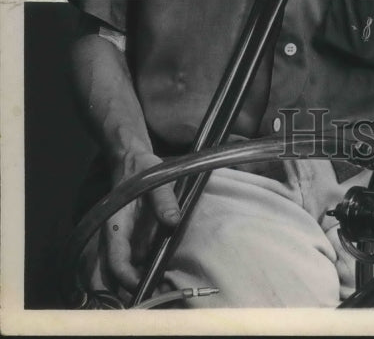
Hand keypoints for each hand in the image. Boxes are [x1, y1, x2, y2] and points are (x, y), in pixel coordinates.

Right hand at [100, 150, 180, 295]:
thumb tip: (173, 221)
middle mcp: (116, 239)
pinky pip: (134, 263)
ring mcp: (124, 242)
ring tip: (163, 292)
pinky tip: (161, 278)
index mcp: (116, 228)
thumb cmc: (142, 171)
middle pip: (114, 276)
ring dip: (138, 285)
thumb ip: (164, 200)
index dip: (127, 279)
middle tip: (158, 297)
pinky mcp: (133, 241)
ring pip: (123, 273)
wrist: (133, 162)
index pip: (115, 263)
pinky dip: (143, 274)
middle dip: (131, 291)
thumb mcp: (156, 181)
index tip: (145, 287)